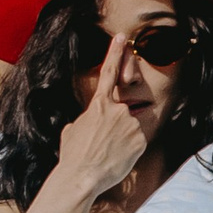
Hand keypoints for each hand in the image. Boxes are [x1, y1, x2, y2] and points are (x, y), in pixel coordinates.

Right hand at [51, 32, 148, 201]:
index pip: (108, 72)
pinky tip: (118, 159)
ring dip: (123, 140)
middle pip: (122, 112)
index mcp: (98, 104)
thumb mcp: (72, 130)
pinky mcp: (141, 140)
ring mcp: (131, 124)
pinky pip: (138, 142)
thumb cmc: (73, 154)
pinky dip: (130, 150)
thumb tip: (90, 121)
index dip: (115, 53)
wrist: (82, 176)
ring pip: (130, 129)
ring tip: (108, 154)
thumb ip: (86, 118)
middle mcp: (118, 109)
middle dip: (116, 127)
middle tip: (104, 145)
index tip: (123, 37)